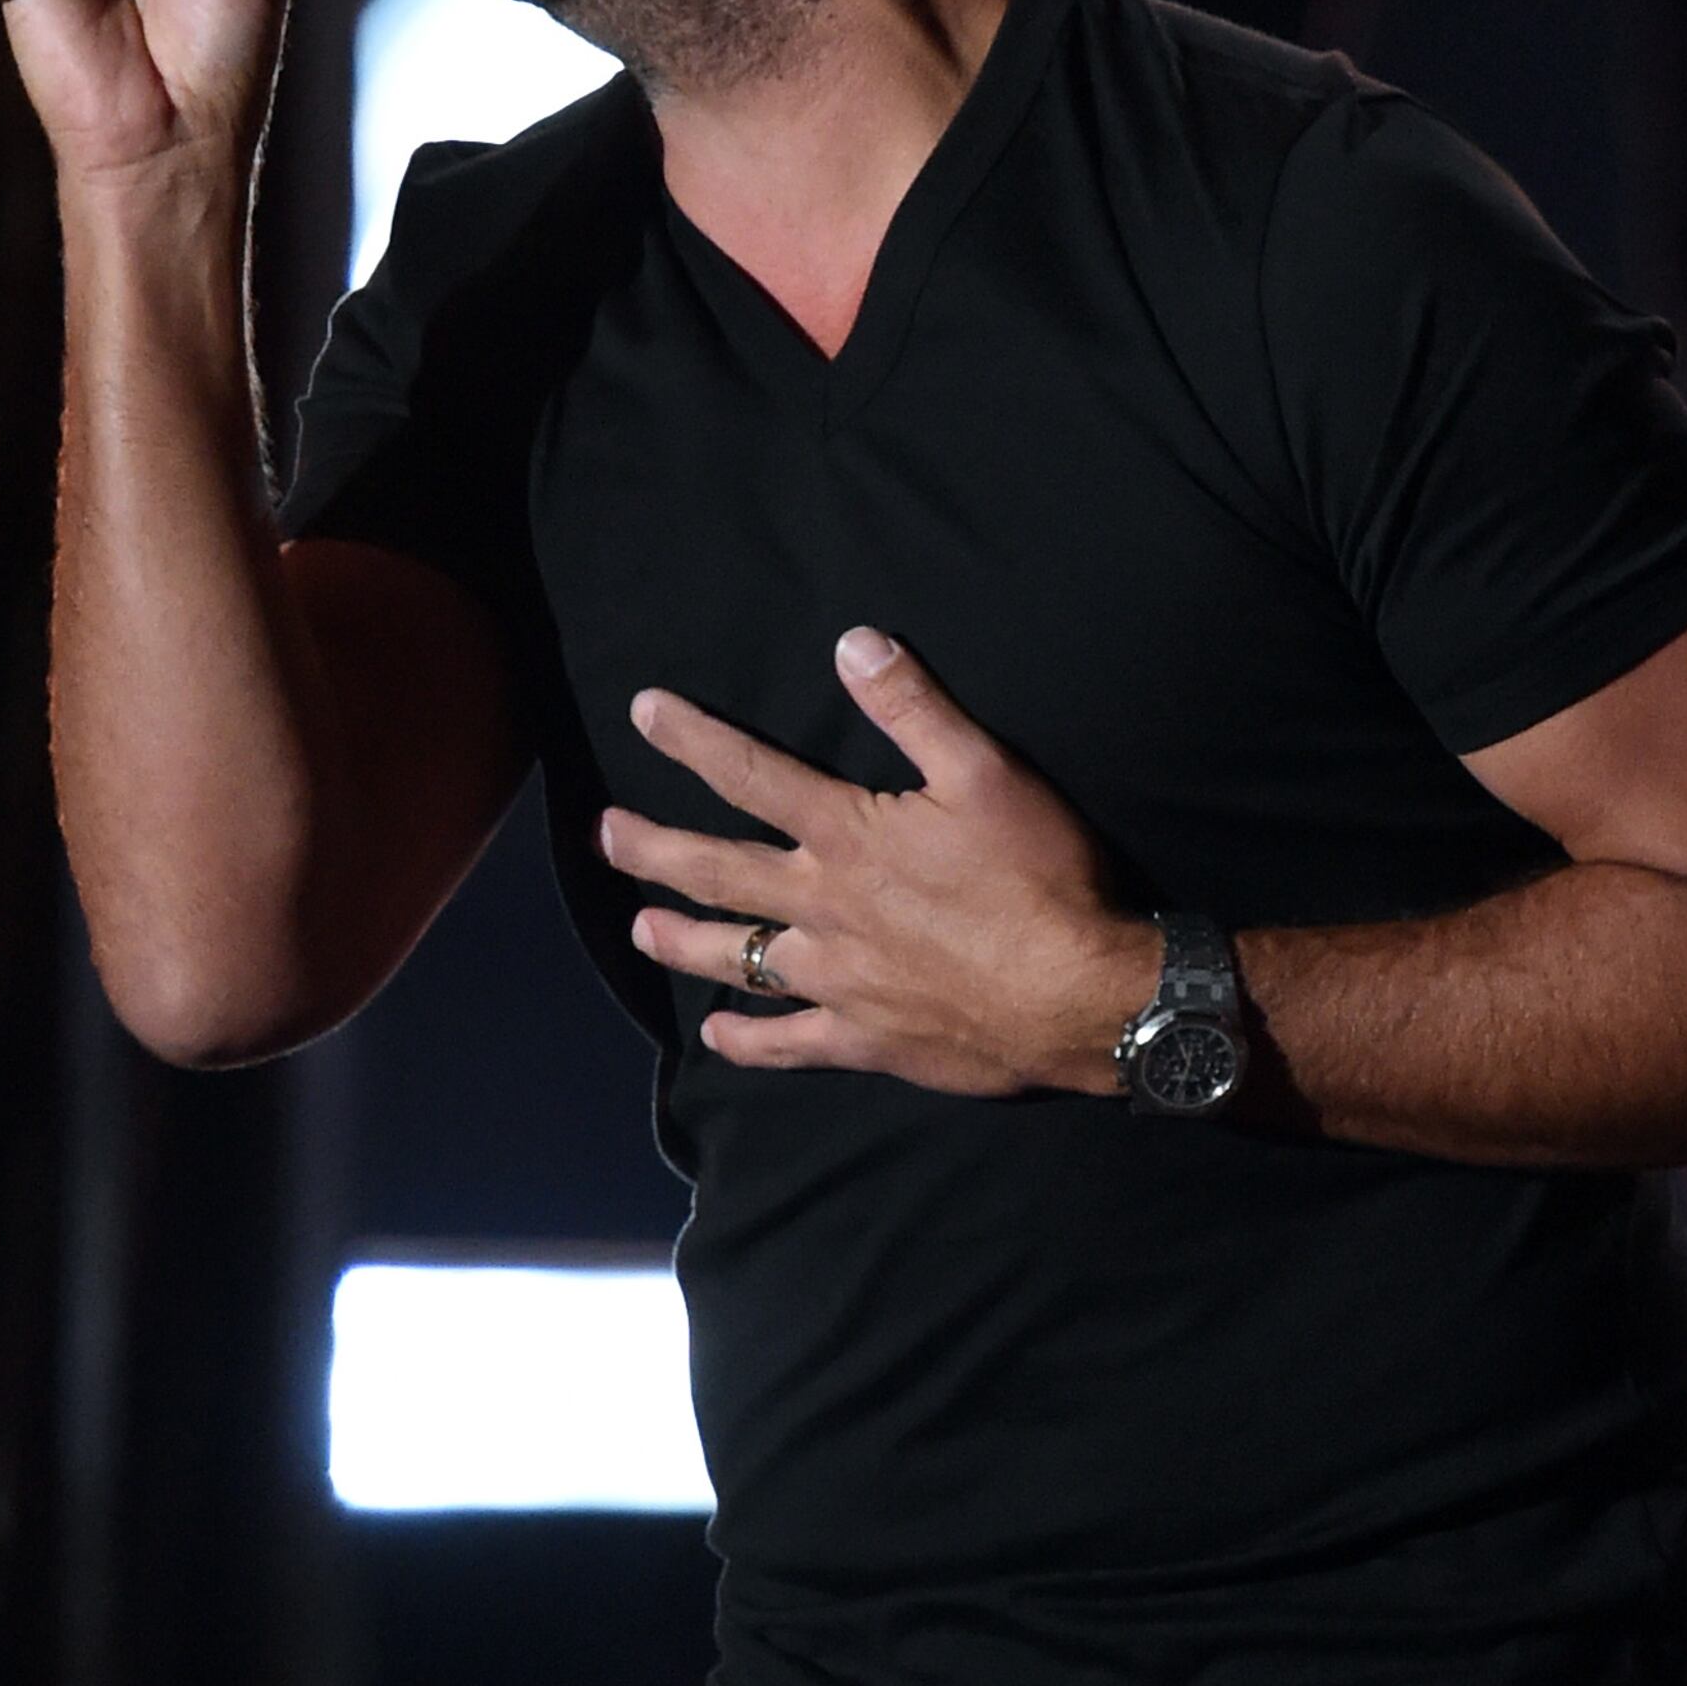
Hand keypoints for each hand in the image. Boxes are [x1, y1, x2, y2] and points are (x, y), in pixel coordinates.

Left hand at [606, 629, 1158, 1096]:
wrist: (1080, 997)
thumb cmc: (1040, 880)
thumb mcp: (988, 772)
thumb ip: (914, 708)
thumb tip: (851, 642)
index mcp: (849, 838)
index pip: (751, 776)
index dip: (692, 740)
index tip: (643, 712)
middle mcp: (825, 908)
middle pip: (718, 872)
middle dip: (653, 848)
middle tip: (606, 834)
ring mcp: (838, 980)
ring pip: (738, 959)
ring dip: (681, 940)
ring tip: (638, 928)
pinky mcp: (863, 1038)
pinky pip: (788, 1043)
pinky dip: (747, 1041)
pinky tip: (715, 1037)